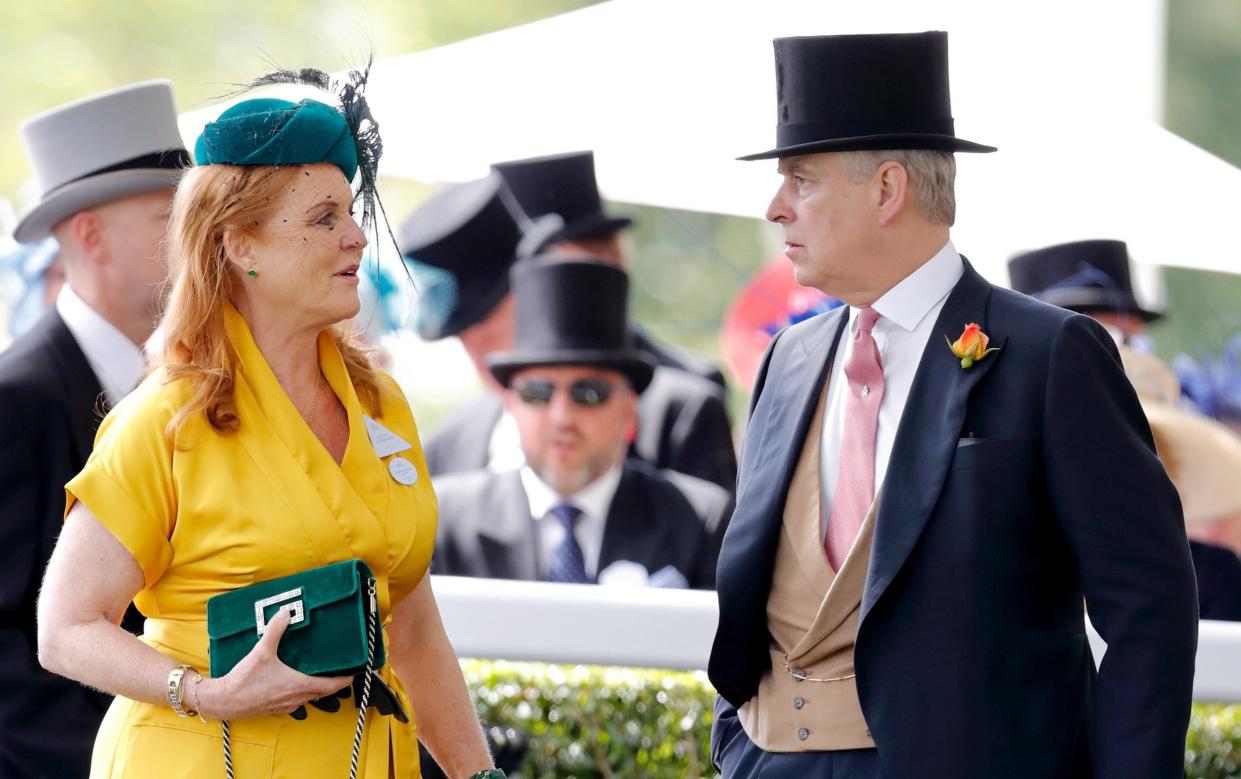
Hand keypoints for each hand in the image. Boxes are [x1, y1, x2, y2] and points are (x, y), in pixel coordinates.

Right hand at [196, 606, 352, 719]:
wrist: (224, 701)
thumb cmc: (244, 680)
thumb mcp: (261, 651)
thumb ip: (275, 630)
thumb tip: (286, 612)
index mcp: (299, 685)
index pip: (332, 685)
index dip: (346, 679)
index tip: (355, 672)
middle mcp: (297, 698)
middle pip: (324, 691)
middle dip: (334, 682)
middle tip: (339, 669)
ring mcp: (287, 705)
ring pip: (310, 697)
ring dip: (317, 687)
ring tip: (320, 672)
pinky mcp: (276, 707)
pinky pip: (297, 700)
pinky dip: (302, 691)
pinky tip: (295, 681)